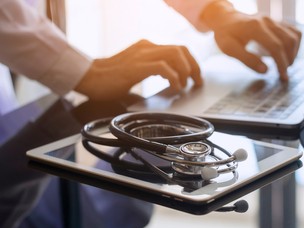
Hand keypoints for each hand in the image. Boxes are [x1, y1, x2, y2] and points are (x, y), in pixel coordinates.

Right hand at [76, 40, 202, 99]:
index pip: (177, 48)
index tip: (195, 76)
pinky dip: (173, 78)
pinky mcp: (137, 66)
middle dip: (193, 66)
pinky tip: (173, 88)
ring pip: (175, 55)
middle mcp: (146, 47)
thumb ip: (153, 71)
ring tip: (186, 85)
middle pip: (180, 49)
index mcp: (147, 47)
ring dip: (185, 71)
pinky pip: (163, 67)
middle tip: (197, 82)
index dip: (191, 62)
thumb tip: (172, 83)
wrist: (89, 78)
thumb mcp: (136, 71)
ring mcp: (142, 55)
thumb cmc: (110, 79)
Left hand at [202, 2, 300, 80]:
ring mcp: (273, 19)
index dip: (281, 63)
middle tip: (283, 75)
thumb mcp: (229, 48)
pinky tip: (286, 54)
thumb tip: (265, 71)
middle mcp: (267, 21)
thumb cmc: (226, 35)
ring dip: (293, 52)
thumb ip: (247, 59)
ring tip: (285, 65)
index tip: (283, 76)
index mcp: (255, 27)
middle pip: (287, 41)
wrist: (225, 18)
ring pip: (294, 35)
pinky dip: (294, 44)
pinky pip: (293, 31)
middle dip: (288, 60)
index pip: (275, 46)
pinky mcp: (276, 21)